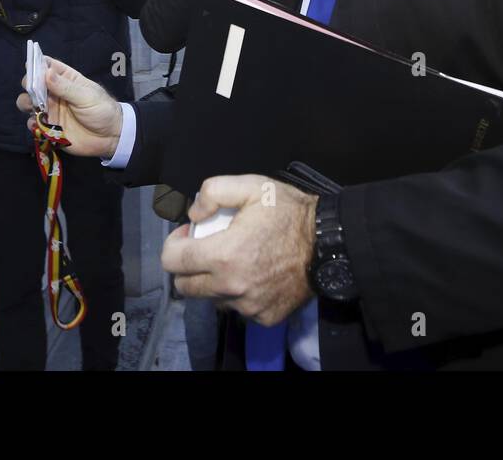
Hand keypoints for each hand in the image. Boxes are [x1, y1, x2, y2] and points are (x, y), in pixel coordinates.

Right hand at [17, 57, 122, 159]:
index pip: (47, 66)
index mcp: (66, 79)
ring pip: (28, 102)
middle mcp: (54, 93)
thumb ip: (65, 87)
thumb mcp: (86, 96)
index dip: (37, 63)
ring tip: (35, 107)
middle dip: (29, 84)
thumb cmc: (102, 110)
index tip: (30, 65)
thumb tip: (46, 72)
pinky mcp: (48, 127)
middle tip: (33, 89)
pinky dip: (32, 123)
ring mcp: (50, 109)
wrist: (110, 137)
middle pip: (33, 83)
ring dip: (27, 103)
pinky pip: (33, 123)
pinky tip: (39, 124)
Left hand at [160, 175, 317, 325]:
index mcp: (223, 256)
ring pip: (212, 299)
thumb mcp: (252, 185)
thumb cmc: (290, 213)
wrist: (330, 243)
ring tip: (234, 261)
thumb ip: (213, 191)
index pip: (172, 262)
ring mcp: (248, 306)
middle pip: (185, 287)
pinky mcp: (265, 317)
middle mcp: (231, 287)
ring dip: (214, 282)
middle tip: (206, 249)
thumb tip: (193, 214)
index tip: (189, 234)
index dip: (174, 244)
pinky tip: (255, 275)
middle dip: (188, 267)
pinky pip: (239, 308)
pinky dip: (240, 294)